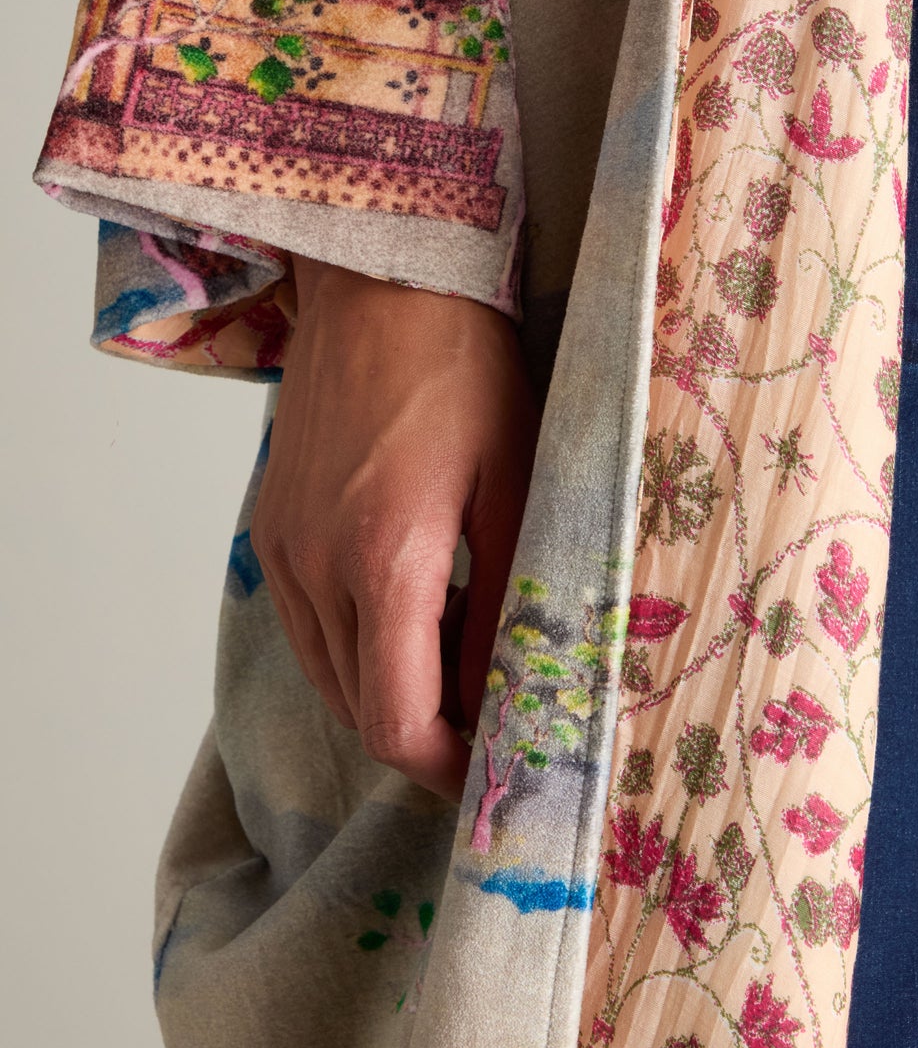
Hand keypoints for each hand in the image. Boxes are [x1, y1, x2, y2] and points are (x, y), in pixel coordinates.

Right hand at [252, 255, 538, 801]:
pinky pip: (308, 625)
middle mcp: (315, 567)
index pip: (397, 724)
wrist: (380, 280)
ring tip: (463, 638)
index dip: (447, 767)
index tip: (498, 761)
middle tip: (497, 706)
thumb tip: (507, 692)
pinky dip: (359, 641)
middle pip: (362, 711)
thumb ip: (507, 596)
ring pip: (332, 675)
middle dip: (429, 731)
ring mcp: (282, 549)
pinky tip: (415, 594)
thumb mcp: (516, 478)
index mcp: (385, 561)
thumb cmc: (465, 366)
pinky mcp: (270, 528)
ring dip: (394, 686)